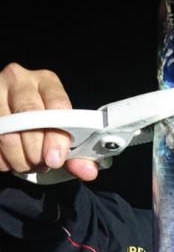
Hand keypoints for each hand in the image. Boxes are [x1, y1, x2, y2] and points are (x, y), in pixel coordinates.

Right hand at [0, 62, 98, 180]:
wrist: (16, 120)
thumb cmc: (44, 129)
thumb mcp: (63, 138)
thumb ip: (79, 157)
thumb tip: (88, 171)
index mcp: (48, 83)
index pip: (56, 106)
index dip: (57, 136)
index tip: (55, 159)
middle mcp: (20, 80)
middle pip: (28, 118)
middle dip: (36, 151)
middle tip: (41, 164)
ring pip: (6, 133)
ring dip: (19, 159)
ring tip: (27, 163)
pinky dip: (2, 159)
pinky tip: (10, 159)